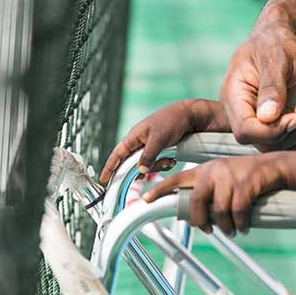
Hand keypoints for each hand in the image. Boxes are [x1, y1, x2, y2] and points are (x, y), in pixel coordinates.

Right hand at [99, 99, 225, 182]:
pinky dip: (164, 163)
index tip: (103, 179)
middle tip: (145, 176)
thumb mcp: (159, 139)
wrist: (192, 115)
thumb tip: (140, 171)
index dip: (110, 166)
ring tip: (168, 161)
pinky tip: (172, 160)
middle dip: (140, 169)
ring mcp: (151, 144)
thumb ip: (148, 155)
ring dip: (156, 166)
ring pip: (147, 164)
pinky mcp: (162, 148)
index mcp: (135, 135)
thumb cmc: (172, 120)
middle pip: (132, 162)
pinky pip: (158, 161)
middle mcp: (141, 141)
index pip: (117, 153)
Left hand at [142, 152, 295, 235]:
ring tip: (230, 231)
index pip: (177, 178)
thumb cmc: (246, 177)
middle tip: (206, 229)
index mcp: (205, 170)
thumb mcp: (222, 177)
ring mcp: (230, 176)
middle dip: (199, 221)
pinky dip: (239, 224)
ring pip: (218, 210)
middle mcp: (213, 171)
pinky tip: (242, 228)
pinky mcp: (246, 183)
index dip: (161, 189)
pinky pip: (237, 211)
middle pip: (196, 201)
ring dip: (224, 226)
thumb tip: (193, 215)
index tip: (147, 199)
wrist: (272, 166)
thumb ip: (208, 190)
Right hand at [219, 16, 295, 145]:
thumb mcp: (276, 58)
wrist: (282, 39)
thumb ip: (272, 87)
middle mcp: (241, 111)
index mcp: (233, 95)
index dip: (271, 131)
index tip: (294, 116)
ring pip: (274, 146)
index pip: (244, 129)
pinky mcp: (271, 123)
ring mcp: (256, 119)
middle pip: (259, 142)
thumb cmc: (275, 42)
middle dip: (288, 132)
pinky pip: (286, 140)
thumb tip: (267, 117)